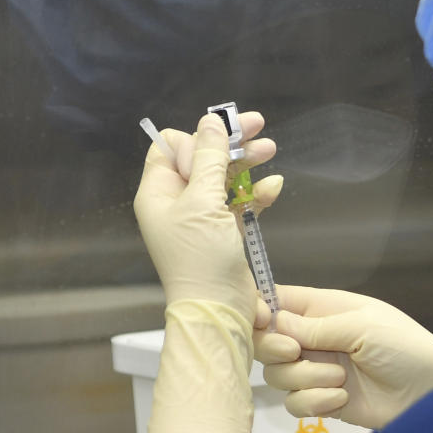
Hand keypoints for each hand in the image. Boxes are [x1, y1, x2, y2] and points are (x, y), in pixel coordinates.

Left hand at [134, 111, 280, 322]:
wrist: (219, 310)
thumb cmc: (201, 260)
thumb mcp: (202, 203)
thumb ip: (208, 160)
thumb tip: (211, 122)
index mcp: (159, 193)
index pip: (171, 147)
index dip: (195, 142)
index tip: (215, 154)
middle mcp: (178, 203)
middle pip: (203, 158)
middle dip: (230, 143)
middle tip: (258, 125)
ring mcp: (203, 219)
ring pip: (224, 178)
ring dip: (247, 163)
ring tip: (270, 149)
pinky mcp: (225, 234)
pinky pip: (240, 204)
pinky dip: (256, 194)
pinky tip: (273, 186)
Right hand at [254, 287, 432, 429]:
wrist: (430, 393)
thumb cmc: (403, 348)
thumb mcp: (362, 327)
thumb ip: (315, 326)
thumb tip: (272, 321)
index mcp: (323, 309)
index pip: (275, 300)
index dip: (258, 309)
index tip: (262, 320)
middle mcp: (312, 338)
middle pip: (265, 341)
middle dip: (274, 348)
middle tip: (297, 352)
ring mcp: (315, 371)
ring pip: (277, 375)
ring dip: (305, 378)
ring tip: (340, 378)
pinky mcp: (321, 401)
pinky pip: (294, 403)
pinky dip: (313, 402)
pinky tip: (340, 399)